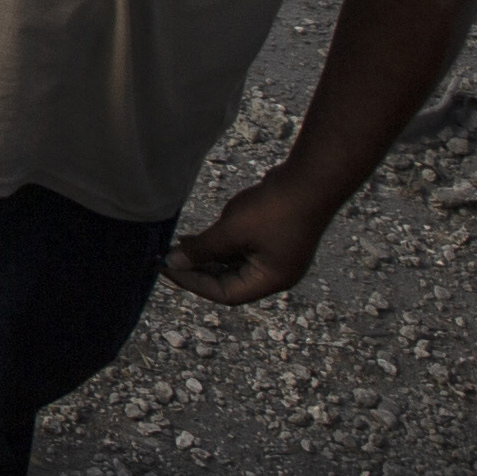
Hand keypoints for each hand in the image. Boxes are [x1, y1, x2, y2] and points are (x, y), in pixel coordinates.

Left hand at [162, 173, 337, 305]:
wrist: (309, 180)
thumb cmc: (273, 210)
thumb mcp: (231, 231)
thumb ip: (202, 250)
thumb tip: (174, 263)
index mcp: (271, 280)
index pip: (226, 295)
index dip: (194, 284)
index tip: (167, 270)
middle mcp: (276, 274)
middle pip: (230, 283)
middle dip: (198, 272)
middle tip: (168, 260)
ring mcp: (277, 257)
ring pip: (234, 265)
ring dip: (207, 258)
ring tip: (179, 247)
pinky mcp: (275, 240)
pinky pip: (242, 250)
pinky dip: (220, 246)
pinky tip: (200, 236)